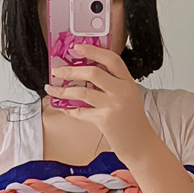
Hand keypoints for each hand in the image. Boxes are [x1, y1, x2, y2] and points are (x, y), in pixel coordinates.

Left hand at [45, 43, 150, 161]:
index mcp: (128, 82)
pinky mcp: (105, 120)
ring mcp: (113, 105)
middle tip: (57, 70)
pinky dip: (69, 110)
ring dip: (63, 90)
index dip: (94, 51)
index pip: (112, 59)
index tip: (78, 47)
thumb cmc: (132, 122)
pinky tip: (63, 107)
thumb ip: (112, 86)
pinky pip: (80, 111)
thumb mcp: (127, 98)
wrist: (141, 145)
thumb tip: (84, 77)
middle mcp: (122, 91)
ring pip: (82, 91)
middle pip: (93, 72)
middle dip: (71, 70)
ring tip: (52, 88)